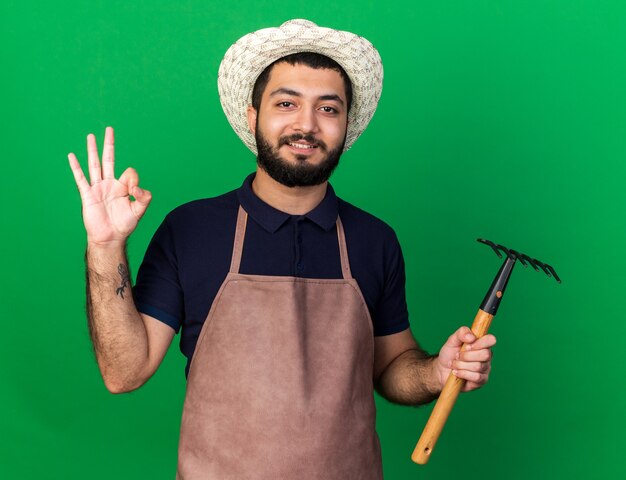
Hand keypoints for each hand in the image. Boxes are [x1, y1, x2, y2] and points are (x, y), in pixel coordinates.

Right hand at [68, 127, 151, 245]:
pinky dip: (76, 167)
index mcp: (122, 186)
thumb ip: (143, 197)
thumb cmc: (124, 225)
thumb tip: (137, 187)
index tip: (135, 192)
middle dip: (109, 145)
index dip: (134, 180)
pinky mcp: (88, 195)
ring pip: (94, 165)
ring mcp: (97, 188)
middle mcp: (109, 184)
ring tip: (90, 136)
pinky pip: (81, 179)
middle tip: (109, 129)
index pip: (129, 172)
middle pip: (109, 159)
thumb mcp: (139, 210)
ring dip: (92, 150)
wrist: (110, 238)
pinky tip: (71, 155)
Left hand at [434, 326, 495, 391]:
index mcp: (482, 344)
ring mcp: (485, 369)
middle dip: (466, 355)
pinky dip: (462, 373)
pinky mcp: (481, 381)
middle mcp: (486, 356)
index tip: (467, 345)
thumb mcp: (452, 340)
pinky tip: (456, 372)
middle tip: (457, 356)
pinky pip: (476, 377)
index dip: (480, 343)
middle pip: (485, 354)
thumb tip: (472, 337)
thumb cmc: (450, 353)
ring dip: (461, 365)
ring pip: (478, 366)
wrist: (442, 369)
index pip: (491, 340)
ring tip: (454, 364)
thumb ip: (461, 333)